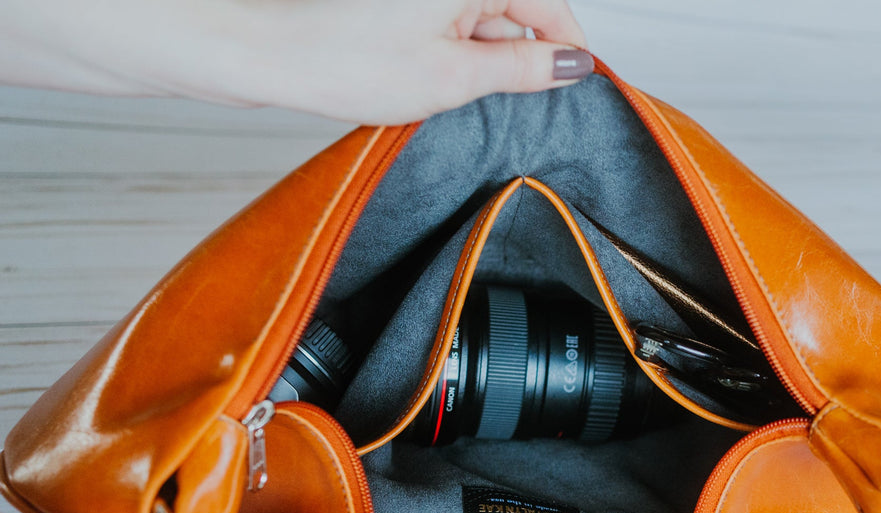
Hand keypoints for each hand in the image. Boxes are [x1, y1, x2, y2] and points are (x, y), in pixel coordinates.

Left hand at [0, 0, 591, 123]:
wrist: (268, 58)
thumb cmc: (343, 60)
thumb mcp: (453, 76)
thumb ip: (522, 66)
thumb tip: (572, 64)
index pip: (550, 3)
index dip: (566, 48)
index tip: (576, 85)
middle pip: (516, 7)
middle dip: (517, 55)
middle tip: (501, 100)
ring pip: (482, 18)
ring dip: (481, 58)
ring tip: (447, 90)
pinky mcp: (403, 3)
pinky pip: (450, 23)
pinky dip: (453, 54)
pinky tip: (430, 81)